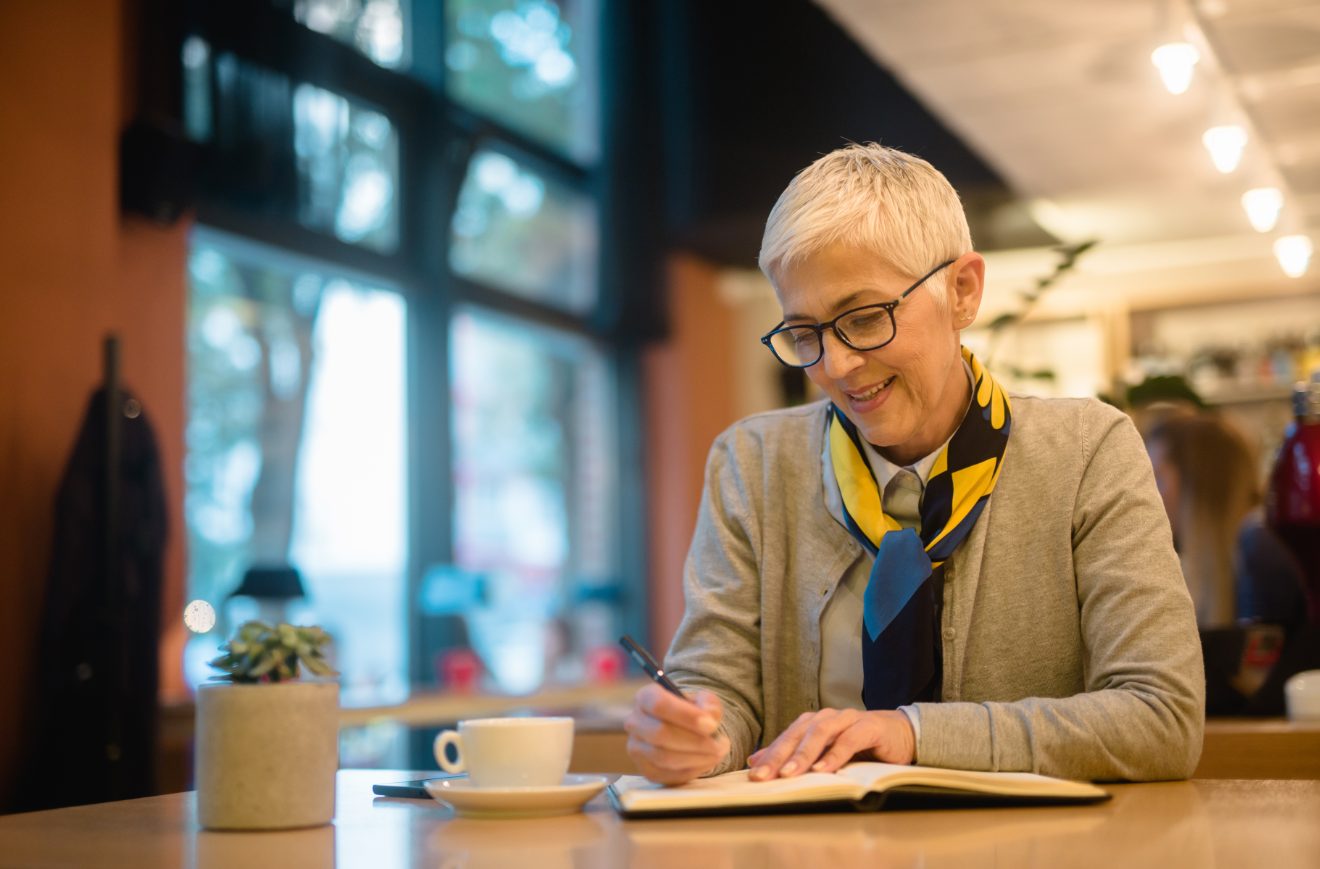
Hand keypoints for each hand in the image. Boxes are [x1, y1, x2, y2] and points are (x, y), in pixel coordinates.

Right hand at [624, 683, 730, 784]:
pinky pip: (668, 775)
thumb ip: (709, 705)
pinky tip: (707, 761)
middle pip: (660, 733)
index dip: (686, 715)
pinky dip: (692, 770)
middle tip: (720, 744)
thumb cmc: (691, 712)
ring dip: (696, 758)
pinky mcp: (645, 770)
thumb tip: (709, 721)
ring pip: (664, 757)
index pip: (658, 704)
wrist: (682, 730)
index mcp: (646, 697)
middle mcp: (635, 722)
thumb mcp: (703, 700)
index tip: (711, 725)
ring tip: (718, 752)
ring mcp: (637, 748)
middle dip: (695, 741)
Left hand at [745, 708, 913, 779]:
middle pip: (799, 733)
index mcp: (815, 722)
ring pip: (821, 733)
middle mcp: (828, 717)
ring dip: (804, 754)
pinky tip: (824, 769)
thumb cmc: (861, 747)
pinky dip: (835, 755)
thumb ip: (795, 755)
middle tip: (764, 775)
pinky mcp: (870, 727)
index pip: (787, 737)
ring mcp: (849, 720)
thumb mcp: (826, 753)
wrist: (902, 735)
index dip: (770, 754)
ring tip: (790, 773)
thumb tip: (756, 761)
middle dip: (779, 755)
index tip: (753, 774)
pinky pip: (849, 740)